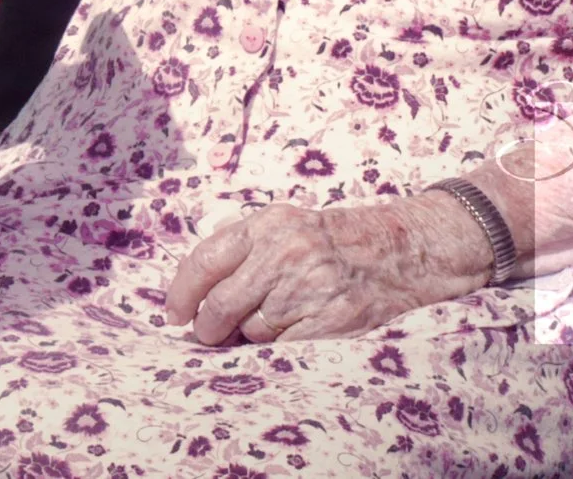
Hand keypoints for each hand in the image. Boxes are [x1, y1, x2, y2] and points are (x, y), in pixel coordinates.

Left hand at [166, 196, 491, 343]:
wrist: (399, 251)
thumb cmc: (331, 241)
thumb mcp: (284, 222)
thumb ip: (238, 242)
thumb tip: (190, 284)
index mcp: (267, 225)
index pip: (205, 261)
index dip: (181, 293)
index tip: (174, 315)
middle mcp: (286, 253)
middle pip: (221, 304)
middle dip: (208, 328)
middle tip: (209, 335)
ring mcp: (310, 288)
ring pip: (252, 331)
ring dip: (249, 337)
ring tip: (267, 325)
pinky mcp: (333, 321)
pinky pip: (283, 348)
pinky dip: (278, 349)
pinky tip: (290, 335)